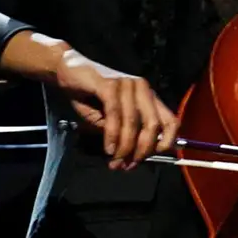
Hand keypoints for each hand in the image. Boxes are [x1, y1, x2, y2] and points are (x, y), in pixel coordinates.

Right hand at [51, 48, 179, 168]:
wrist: (66, 72)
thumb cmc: (90, 96)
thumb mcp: (110, 119)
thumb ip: (125, 132)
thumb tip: (135, 157)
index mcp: (148, 97)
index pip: (171, 121)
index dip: (166, 143)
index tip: (151, 160)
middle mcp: (142, 89)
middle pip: (154, 125)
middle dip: (142, 150)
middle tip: (128, 165)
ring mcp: (127, 85)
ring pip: (133, 122)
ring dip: (124, 147)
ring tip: (115, 161)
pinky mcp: (110, 85)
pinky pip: (115, 114)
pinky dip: (112, 135)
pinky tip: (108, 148)